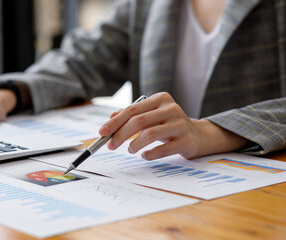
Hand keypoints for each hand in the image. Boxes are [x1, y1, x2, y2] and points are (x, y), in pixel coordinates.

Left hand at [98, 92, 249, 159]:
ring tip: (130, 150)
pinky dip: (149, 154)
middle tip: (111, 145)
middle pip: (139, 121)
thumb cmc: (169, 126)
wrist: (200, 136)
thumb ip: (132, 115)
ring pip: (150, 134)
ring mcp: (181, 124)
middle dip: (120, 135)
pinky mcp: (187, 140)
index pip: (132, 109)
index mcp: (160, 99)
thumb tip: (110, 118)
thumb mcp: (151, 116)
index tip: (102, 133)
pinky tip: (144, 156)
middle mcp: (171, 108)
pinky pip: (163, 149)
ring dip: (134, 145)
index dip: (115, 122)